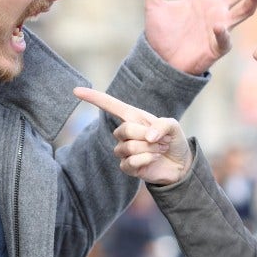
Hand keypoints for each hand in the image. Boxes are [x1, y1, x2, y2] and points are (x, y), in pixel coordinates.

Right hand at [73, 87, 191, 184]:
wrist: (180, 164)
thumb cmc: (174, 140)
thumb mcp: (173, 126)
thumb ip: (162, 125)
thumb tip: (147, 136)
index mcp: (133, 117)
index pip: (110, 105)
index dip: (93, 97)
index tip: (76, 90)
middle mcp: (125, 133)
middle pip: (124, 130)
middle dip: (145, 136)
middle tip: (161, 140)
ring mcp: (124, 150)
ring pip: (128, 147)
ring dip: (149, 149)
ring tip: (159, 149)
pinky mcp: (127, 166)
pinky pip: (130, 162)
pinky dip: (147, 159)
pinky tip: (154, 159)